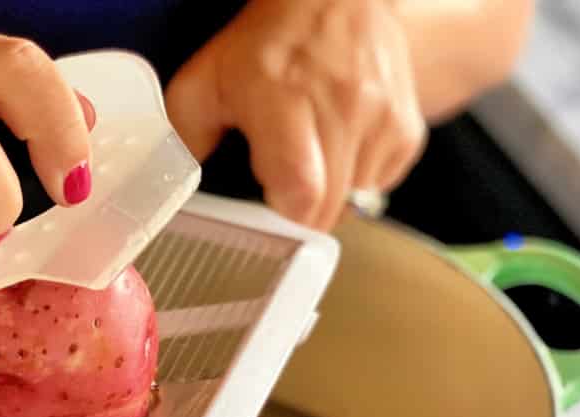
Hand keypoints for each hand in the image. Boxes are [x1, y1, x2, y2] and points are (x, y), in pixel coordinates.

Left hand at [165, 0, 425, 230]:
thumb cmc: (268, 39)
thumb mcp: (206, 80)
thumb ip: (185, 137)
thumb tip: (173, 188)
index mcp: (287, 103)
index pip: (301, 194)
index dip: (281, 213)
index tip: (266, 200)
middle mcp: (343, 112)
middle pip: (326, 211)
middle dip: (298, 210)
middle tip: (280, 180)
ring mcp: (382, 122)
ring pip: (352, 202)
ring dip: (327, 193)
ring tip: (309, 152)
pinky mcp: (405, 130)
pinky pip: (377, 183)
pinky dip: (355, 178)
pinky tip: (336, 146)